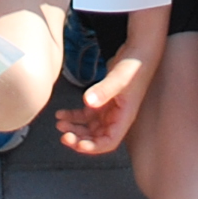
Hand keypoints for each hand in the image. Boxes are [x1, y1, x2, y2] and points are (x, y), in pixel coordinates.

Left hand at [54, 28, 159, 154]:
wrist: (138, 51)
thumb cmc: (134, 66)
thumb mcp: (119, 79)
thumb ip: (103, 90)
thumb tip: (87, 102)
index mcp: (124, 118)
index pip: (109, 142)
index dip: (93, 147)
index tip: (78, 144)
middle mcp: (116, 117)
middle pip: (97, 138)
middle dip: (80, 139)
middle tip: (64, 136)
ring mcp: (109, 110)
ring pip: (89, 128)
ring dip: (74, 128)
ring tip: (59, 124)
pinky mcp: (103, 100)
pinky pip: (86, 114)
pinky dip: (73, 116)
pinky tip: (61, 113)